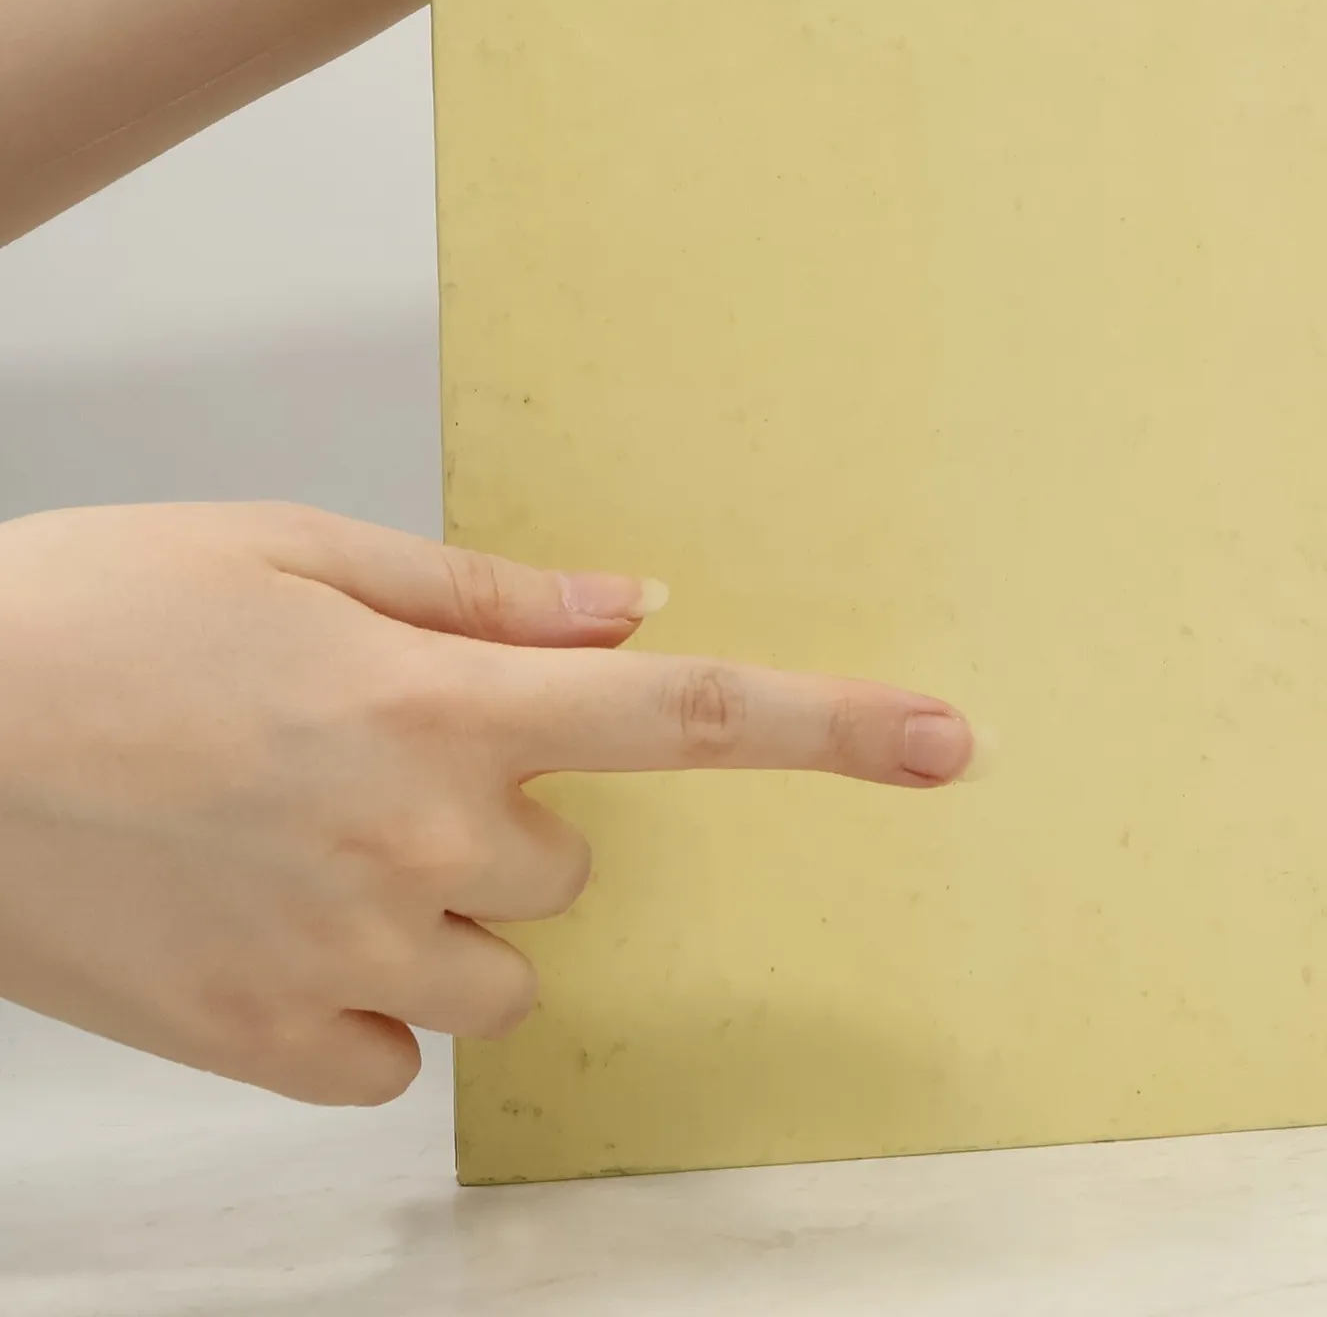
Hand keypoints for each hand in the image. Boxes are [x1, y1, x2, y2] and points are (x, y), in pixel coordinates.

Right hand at [0, 502, 972, 1103]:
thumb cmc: (97, 617)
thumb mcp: (299, 553)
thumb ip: (486, 596)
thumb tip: (630, 608)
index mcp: (443, 702)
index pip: (689, 715)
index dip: (835, 729)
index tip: (950, 741)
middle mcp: (422, 839)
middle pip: (572, 861)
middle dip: (511, 816)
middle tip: (370, 758)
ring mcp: (348, 956)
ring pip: (496, 966)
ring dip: (442, 911)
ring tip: (302, 837)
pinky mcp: (264, 1046)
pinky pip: (389, 1050)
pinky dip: (359, 997)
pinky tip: (265, 920)